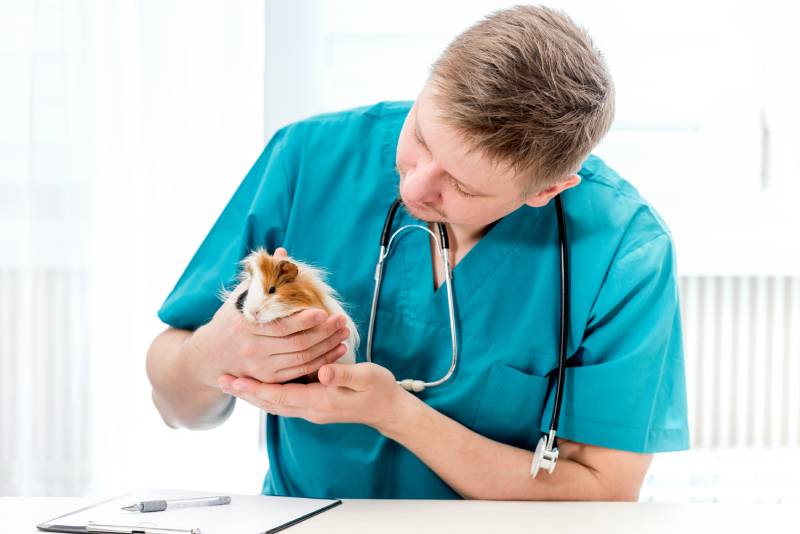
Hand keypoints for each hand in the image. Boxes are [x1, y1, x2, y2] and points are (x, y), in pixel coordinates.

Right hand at [183, 247, 351, 387]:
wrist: (210, 355)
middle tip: (342, 321)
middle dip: (323, 333)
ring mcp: (260, 367)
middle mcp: (252, 349)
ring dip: (327, 347)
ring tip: (343, 334)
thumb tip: (282, 252)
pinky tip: (335, 351)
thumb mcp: (241, 297)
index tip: (323, 311)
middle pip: (296, 343)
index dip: (303, 320)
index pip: (280, 325)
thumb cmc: (231, 319)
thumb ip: (264, 278)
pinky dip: (320, 362)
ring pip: (301, 359)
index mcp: (245, 325)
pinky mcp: (267, 380)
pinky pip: (299, 372)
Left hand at [217, 362, 412, 431]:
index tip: (234, 379)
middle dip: (245, 392)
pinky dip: (267, 392)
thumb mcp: (366, 378)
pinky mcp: (315, 403)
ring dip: (253, 393)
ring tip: (232, 382)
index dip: (255, 388)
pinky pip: (284, 400)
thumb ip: (344, 375)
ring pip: (274, 403)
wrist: (389, 409)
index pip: (279, 396)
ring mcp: (312, 408)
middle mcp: (311, 408)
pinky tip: (258, 383)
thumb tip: (323, 372)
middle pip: (270, 403)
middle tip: (221, 379)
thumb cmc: (379, 390)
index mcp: (320, 401)